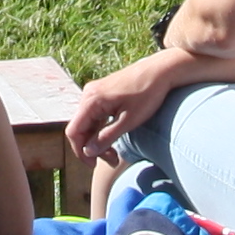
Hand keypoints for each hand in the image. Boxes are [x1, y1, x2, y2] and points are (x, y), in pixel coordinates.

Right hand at [67, 51, 184, 161]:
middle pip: (80, 128)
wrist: (161, 70)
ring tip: (115, 154)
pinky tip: (114, 138)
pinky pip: (95, 115)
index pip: (74, 132)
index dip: (81, 151)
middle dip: (92, 147)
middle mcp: (88, 95)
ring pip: (88, 123)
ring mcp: (95, 92)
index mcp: (91, 100)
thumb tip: (88, 152)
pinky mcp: (103, 93)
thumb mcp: (128, 121)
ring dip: (98, 140)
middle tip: (112, 160)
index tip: (94, 164)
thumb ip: (106, 137)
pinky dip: (102, 129)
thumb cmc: (147, 94)